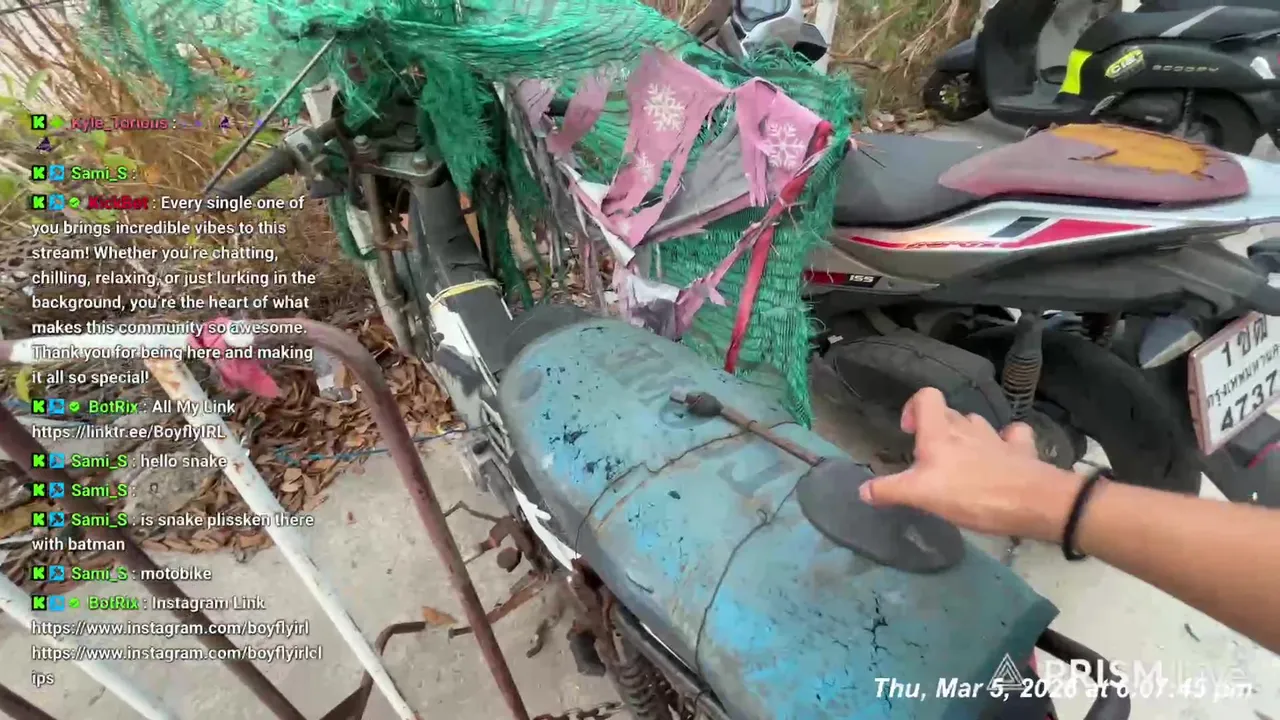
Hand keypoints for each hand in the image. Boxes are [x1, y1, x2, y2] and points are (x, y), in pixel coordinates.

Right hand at [859, 387, 1084, 540]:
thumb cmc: (971, 495)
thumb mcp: (921, 496)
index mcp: (940, 432)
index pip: (926, 396)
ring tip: (961, 461)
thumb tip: (862, 490)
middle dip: (937, 427)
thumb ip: (889, 490)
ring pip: (976, 424)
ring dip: (966, 435)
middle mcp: (967, 428)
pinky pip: (1012, 436)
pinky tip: (1002, 455)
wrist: (1032, 503)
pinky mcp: (1021, 451)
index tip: (909, 433)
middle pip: (949, 413)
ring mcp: (997, 437)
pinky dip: (1006, 441)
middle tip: (930, 457)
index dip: (913, 407)